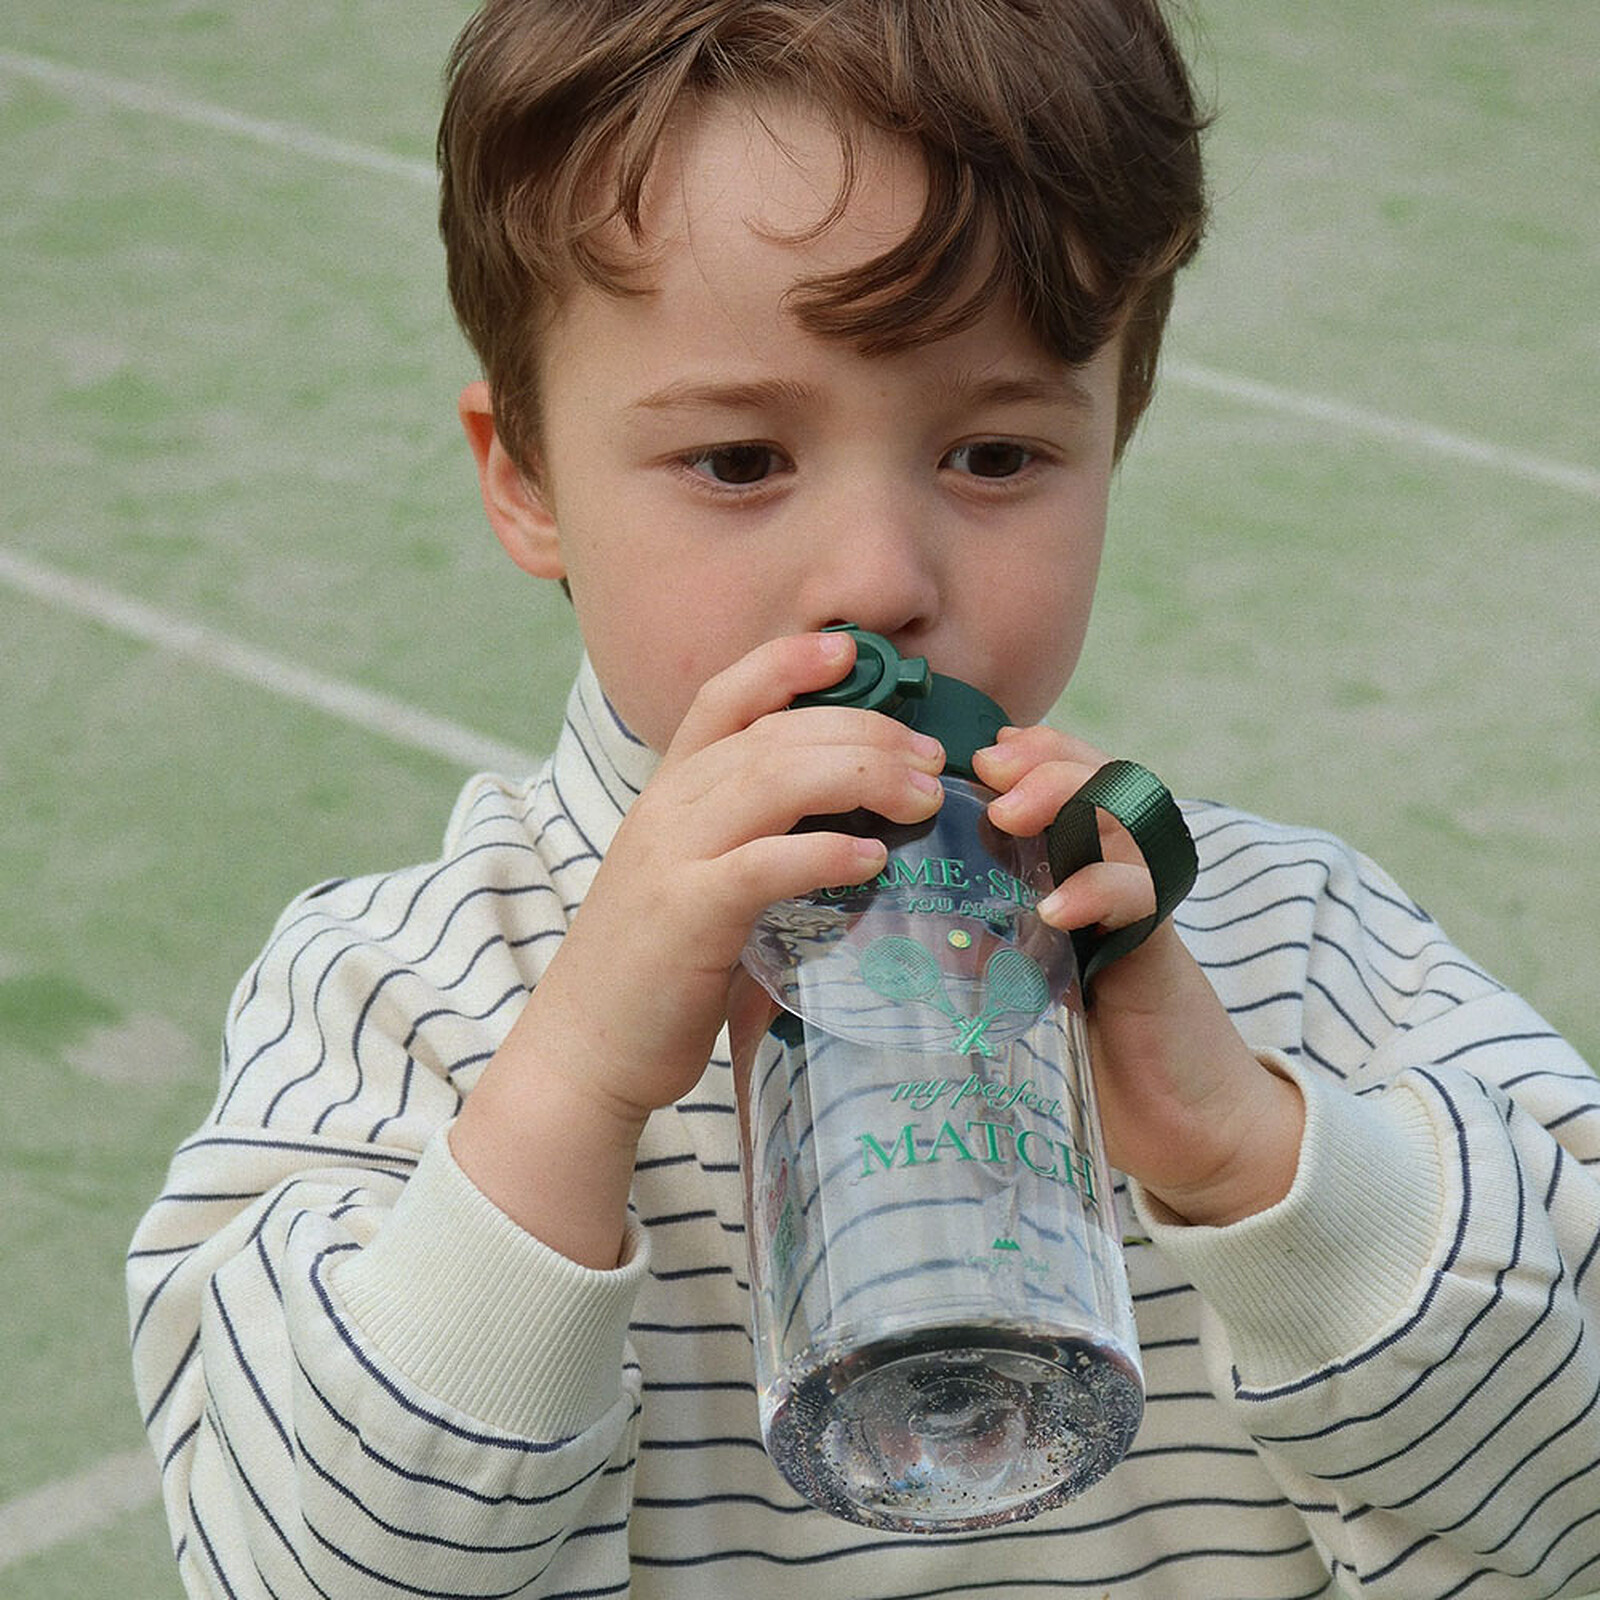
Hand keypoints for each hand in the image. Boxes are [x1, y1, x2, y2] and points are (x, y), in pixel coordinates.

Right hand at [451, 631, 946, 1263]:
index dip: (785, 662)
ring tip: (923, 796)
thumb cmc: (659, 967)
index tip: (851, 647)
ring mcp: (671, 857)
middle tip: (931, 758)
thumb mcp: (698, 878)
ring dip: (861, 776)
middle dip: (863, 730)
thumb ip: (754, 839)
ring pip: (772, 780)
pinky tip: (872, 860)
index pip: (723, 698)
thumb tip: (854, 827)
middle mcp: (666, 808)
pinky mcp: (685, 915)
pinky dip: (823, 854)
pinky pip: (763, 864)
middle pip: (773, 734)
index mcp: (670, 792)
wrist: (585, 1048)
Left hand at [974, 726, 1304, 1227]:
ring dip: (1069, 800)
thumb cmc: (1086, 1054)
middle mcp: (1117, 879)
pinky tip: (1055, 909)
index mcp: (1078, 873)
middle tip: (988, 768)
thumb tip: (894, 928)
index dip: (1029, 755)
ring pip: (1126, 819)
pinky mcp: (1161, 953)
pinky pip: (1143, 897)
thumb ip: (973, 949)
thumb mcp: (1014, 988)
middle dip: (1045, 762)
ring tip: (1009, 814)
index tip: (972, 753)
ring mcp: (1143, 910)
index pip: (1064, 784)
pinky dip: (1099, 891)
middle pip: (1100, 781)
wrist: (1178, 1123)